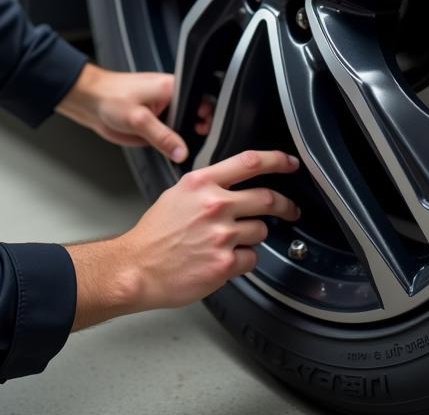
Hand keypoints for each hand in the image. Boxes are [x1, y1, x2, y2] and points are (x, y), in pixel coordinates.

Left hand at [57, 62, 213, 162]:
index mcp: (172, 88)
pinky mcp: (153, 125)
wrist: (89, 102)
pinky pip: (169, 137)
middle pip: (196, 116)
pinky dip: (171, 145)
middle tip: (197, 145)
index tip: (206, 133)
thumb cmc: (110, 97)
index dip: (209, 118)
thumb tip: (182, 152)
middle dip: (199, 131)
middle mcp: (170, 100)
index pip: (203, 101)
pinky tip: (171, 153)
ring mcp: (162, 113)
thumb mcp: (138, 119)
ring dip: (184, 140)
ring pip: (183, 129)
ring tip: (183, 151)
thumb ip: (162, 137)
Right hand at [66, 150, 300, 328]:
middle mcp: (214, 205)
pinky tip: (224, 259)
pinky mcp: (224, 264)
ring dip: (254, 236)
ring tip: (231, 242)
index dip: (277, 160)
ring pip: (260, 231)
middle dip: (286, 205)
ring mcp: (221, 235)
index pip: (249, 162)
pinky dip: (243, 260)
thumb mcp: (177, 194)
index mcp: (201, 183)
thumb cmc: (154, 235)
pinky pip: (251, 259)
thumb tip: (232, 186)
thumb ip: (207, 187)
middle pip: (267, 198)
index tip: (291, 163)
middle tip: (291, 210)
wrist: (137, 268)